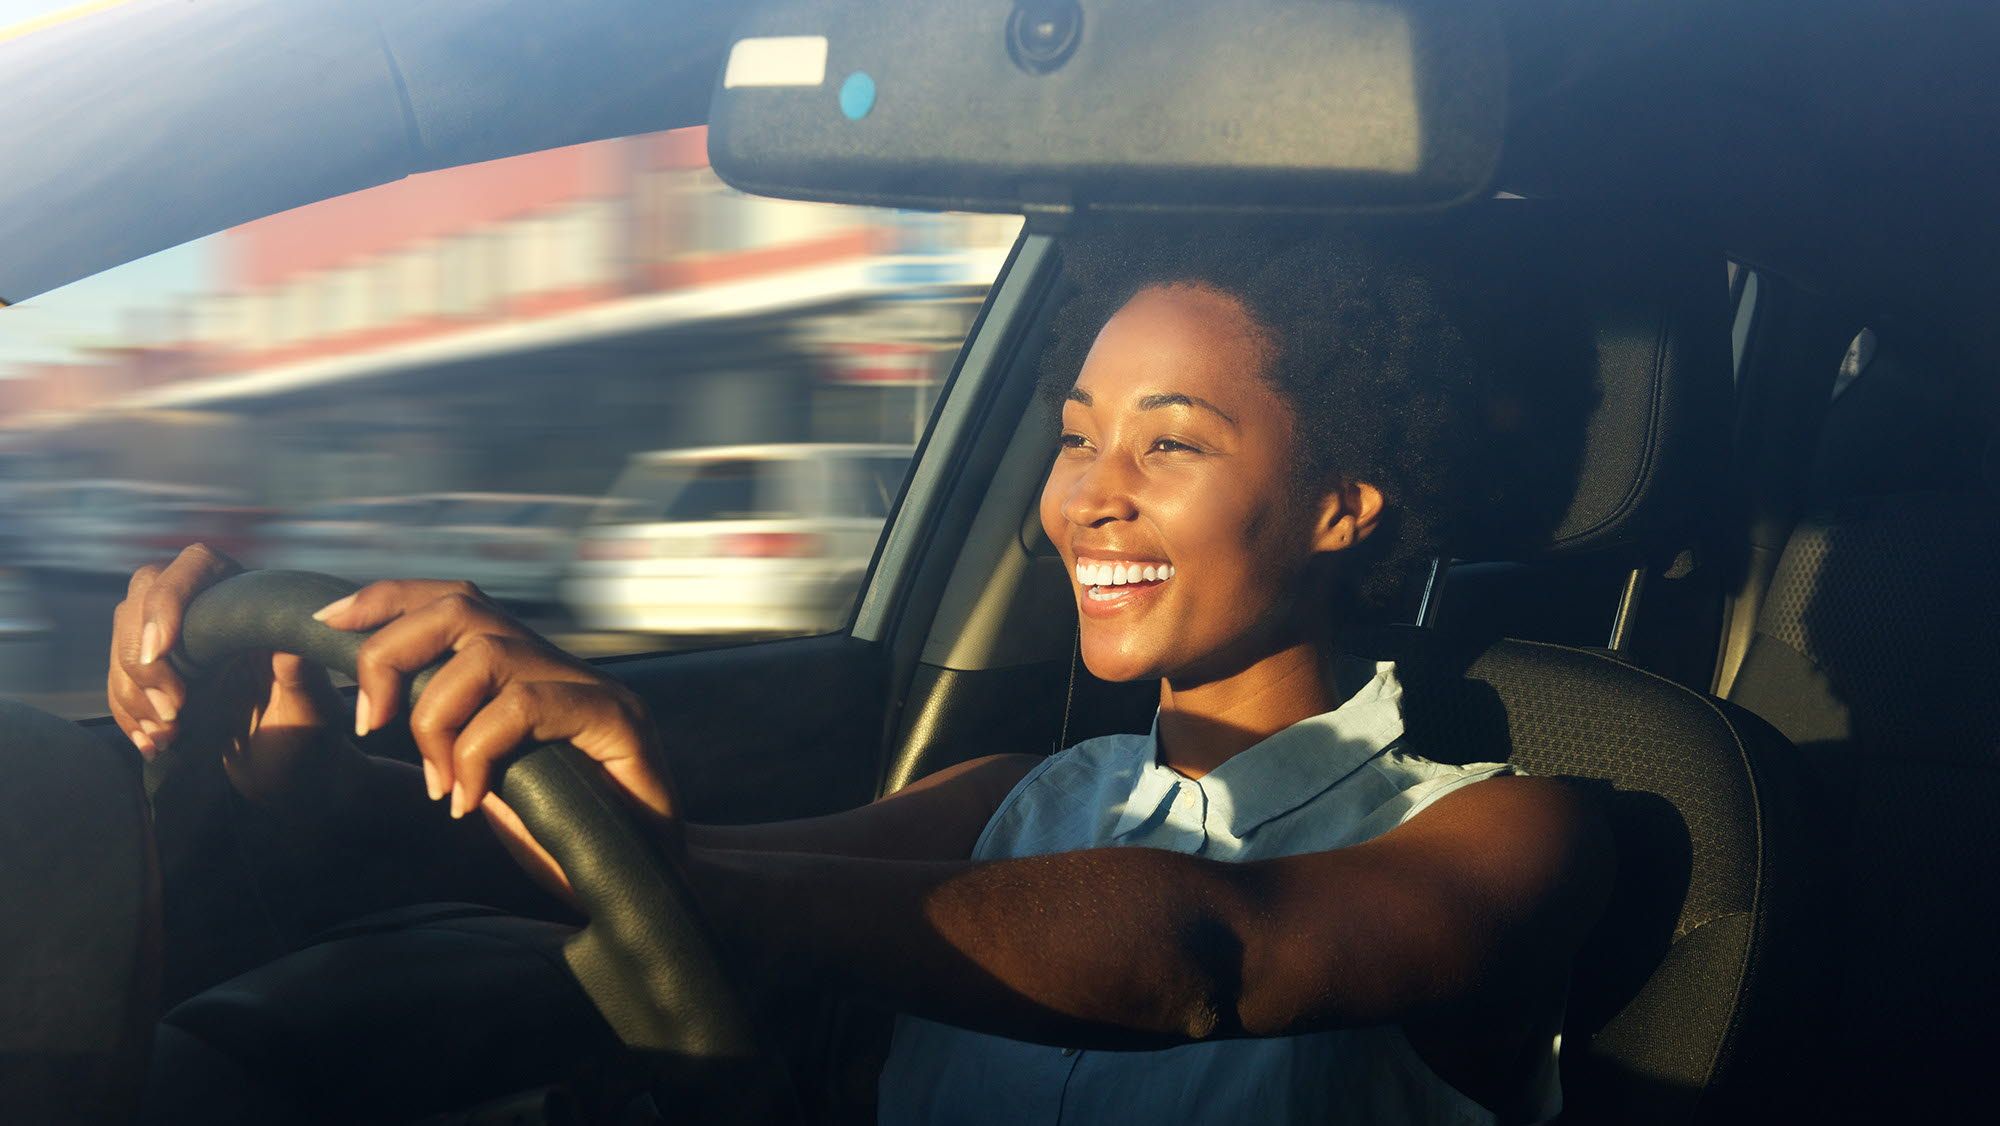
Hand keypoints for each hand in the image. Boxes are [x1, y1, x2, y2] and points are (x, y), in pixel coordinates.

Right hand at [109, 544, 352, 809]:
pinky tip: (151, 743)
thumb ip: (300, 678)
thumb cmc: (307, 737)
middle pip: (142, 600)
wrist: (288, 773)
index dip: (169, 598)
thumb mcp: (311, 711)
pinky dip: (126, 714)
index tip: (161, 650)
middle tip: (172, 710)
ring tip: (168, 735)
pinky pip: (119, 681)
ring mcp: (179, 644)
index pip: (198, 565)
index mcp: (250, 603)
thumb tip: (289, 643)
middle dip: (144, 659)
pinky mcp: (158, 677)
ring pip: (124, 643)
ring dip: (132, 693)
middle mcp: (209, 612)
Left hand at [315, 579, 677, 866]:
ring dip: (434, 718)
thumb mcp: (485, 782)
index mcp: (528, 670)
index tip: (329, 620)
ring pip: (485, 653)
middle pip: (461, 606)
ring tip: (436, 782)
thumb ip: (448, 740)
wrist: (649, 882)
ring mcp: (594, 688)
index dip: (388, 600)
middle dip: (392, 652)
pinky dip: (476, 753)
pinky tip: (469, 801)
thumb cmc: (567, 839)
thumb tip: (376, 710)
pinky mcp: (617, 720)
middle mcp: (561, 665)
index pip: (455, 601)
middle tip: (370, 722)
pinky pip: (523, 706)